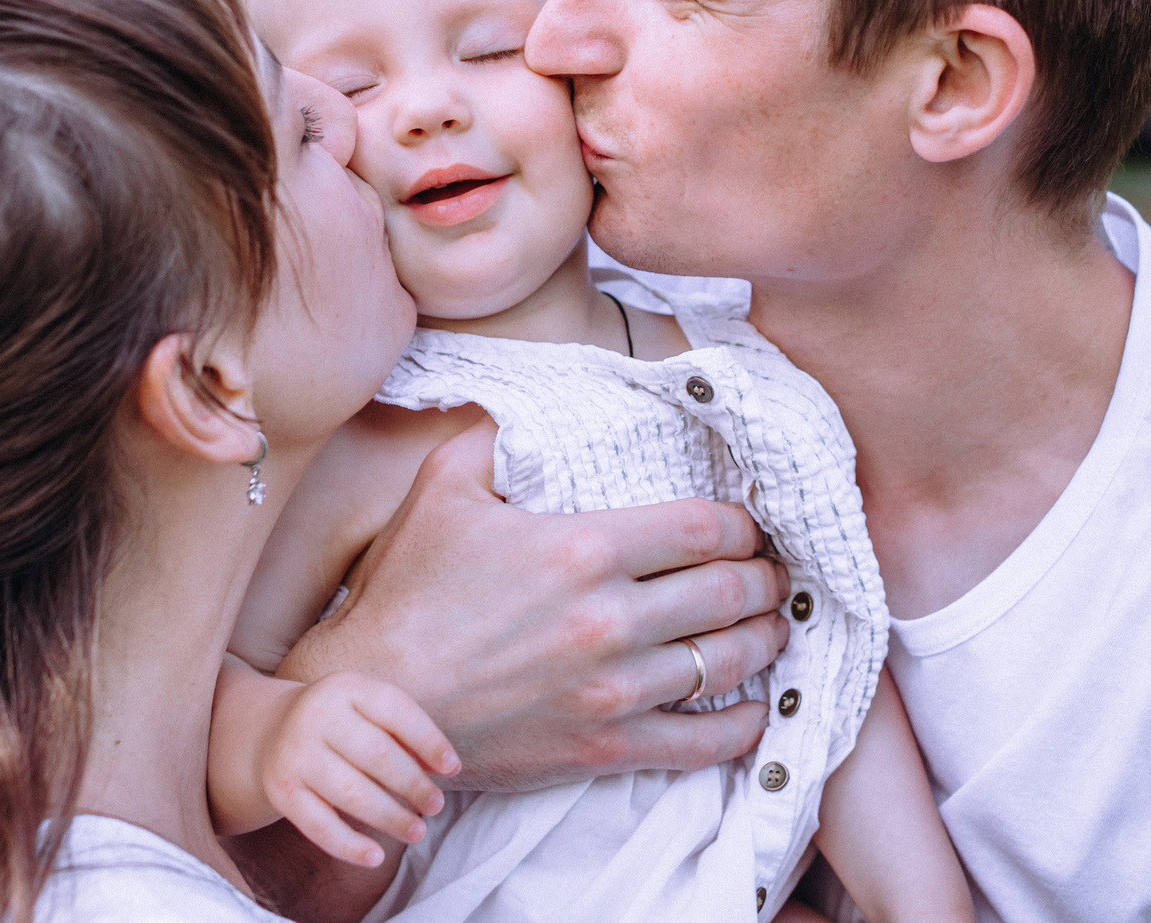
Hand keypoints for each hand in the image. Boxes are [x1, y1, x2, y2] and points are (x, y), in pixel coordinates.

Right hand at [254, 672, 460, 868]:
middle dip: (412, 785)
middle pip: (375, 755)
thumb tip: (443, 767)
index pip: (395, 710)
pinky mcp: (281, 791)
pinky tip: (376, 857)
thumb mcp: (367, 710)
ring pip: (350, 793)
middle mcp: (315, 715)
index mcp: (345, 687)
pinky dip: (349, 845)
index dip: (428, 740)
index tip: (453, 769)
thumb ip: (404, 733)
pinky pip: (319, 825)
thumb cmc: (340, 724)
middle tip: (436, 806)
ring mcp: (294, 754)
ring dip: (390, 816)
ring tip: (418, 831)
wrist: (270, 731)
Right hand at [281, 426, 791, 789]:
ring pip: (724, 662)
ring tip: (772, 625)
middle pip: (728, 592)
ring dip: (763, 640)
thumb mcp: (442, 488)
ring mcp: (611, 690)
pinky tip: (753, 711)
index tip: (752, 525)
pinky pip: (697, 742)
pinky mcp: (602, 746)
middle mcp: (610, 619)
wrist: (375, 698)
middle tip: (775, 572)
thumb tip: (522, 404)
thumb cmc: (404, 593)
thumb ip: (493, 435)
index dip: (744, 524)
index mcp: (583, 548)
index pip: (704, 529)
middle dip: (764, 578)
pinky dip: (739, 727)